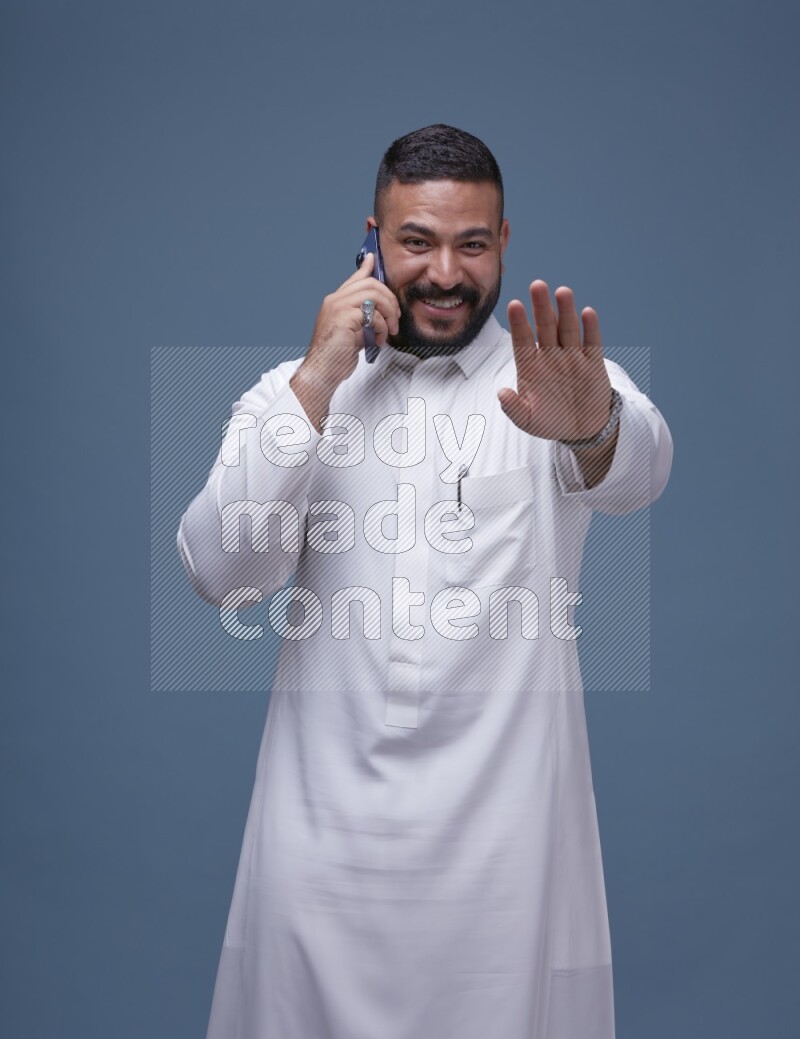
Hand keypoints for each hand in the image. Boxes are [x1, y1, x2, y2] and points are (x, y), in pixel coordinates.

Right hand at [290, 252, 400, 429]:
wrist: (321, 372)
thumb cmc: (335, 357)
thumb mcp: (353, 334)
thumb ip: (363, 321)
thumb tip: (378, 316)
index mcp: (335, 303)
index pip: (354, 279)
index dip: (366, 268)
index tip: (373, 259)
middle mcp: (335, 301)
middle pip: (370, 284)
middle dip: (390, 299)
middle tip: (396, 318)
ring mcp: (338, 308)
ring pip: (374, 294)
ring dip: (389, 312)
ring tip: (389, 330)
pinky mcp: (344, 318)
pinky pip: (373, 314)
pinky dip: (381, 327)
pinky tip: (378, 340)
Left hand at [498, 281, 611, 441]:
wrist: (581, 429)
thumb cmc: (550, 421)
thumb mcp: (528, 420)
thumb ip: (513, 408)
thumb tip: (501, 393)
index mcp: (531, 366)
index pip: (522, 340)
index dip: (519, 323)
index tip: (514, 305)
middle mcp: (550, 356)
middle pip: (545, 327)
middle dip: (541, 307)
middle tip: (537, 285)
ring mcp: (572, 357)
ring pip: (567, 329)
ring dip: (565, 311)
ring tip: (562, 292)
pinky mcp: (593, 363)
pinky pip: (592, 343)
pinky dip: (590, 328)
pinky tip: (587, 313)